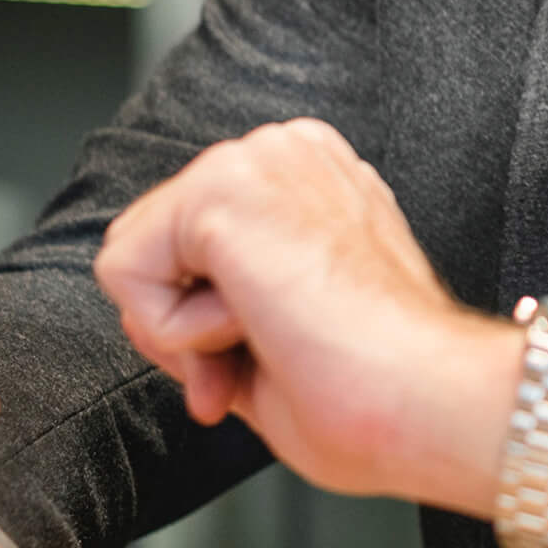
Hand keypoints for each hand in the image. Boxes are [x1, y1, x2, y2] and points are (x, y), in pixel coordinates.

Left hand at [92, 117, 518, 508]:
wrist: (422, 395)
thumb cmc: (379, 385)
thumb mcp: (281, 331)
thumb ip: (215, 306)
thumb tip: (143, 313)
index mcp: (314, 177)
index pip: (195, 245)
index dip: (211, 323)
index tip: (271, 357)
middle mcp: (287, 152)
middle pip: (155, 247)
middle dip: (187, 327)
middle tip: (254, 365)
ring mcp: (255, 159)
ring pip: (135, 259)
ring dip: (187, 330)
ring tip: (271, 337)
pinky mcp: (219, 188)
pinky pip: (125, 274)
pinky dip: (175, 331)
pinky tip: (255, 325)